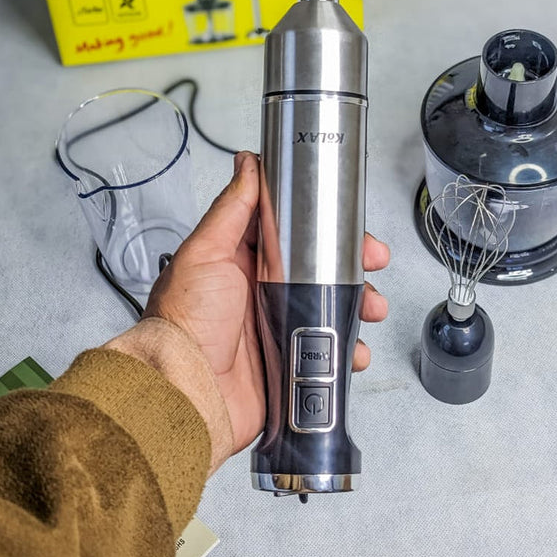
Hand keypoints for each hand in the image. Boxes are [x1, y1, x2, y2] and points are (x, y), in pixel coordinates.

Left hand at [144, 151, 389, 453]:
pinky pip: (330, 352)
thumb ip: (231, 210)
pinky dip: (348, 349)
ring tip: (370, 307)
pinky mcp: (290, 362)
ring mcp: (278, 328)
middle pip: (320, 271)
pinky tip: (353, 348)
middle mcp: (262, 293)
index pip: (292, 234)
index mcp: (242, 263)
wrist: (185, 392)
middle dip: (352, 266)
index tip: (348, 223)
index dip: (322, 226)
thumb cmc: (184, 323)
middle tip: (371, 263)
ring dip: (358, 305)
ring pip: (332, 308)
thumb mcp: (204, 254)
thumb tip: (246, 165)